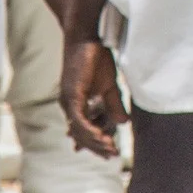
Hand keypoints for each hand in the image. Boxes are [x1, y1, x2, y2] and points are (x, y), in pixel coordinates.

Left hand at [61, 40, 125, 157]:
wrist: (87, 37)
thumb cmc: (96, 57)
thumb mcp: (109, 86)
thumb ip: (113, 105)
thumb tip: (124, 122)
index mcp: (76, 104)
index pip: (85, 129)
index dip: (96, 143)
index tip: (110, 152)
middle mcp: (68, 106)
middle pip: (81, 134)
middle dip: (97, 147)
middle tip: (112, 155)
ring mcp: (68, 102)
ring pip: (80, 131)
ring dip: (96, 142)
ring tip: (111, 149)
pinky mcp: (72, 97)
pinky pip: (80, 122)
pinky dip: (91, 132)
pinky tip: (103, 138)